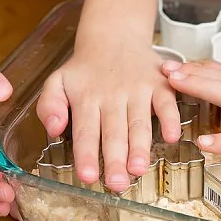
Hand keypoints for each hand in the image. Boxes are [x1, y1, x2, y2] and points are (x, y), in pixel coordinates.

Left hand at [36, 38, 181, 192]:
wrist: (115, 36)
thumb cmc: (86, 69)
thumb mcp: (57, 81)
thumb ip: (49, 105)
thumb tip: (53, 129)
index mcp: (86, 98)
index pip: (85, 131)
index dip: (87, 155)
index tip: (88, 176)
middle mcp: (112, 95)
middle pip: (114, 132)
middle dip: (115, 159)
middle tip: (117, 183)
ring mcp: (138, 90)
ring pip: (139, 122)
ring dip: (140, 146)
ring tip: (138, 169)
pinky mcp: (159, 85)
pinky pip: (167, 102)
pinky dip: (171, 119)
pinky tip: (171, 137)